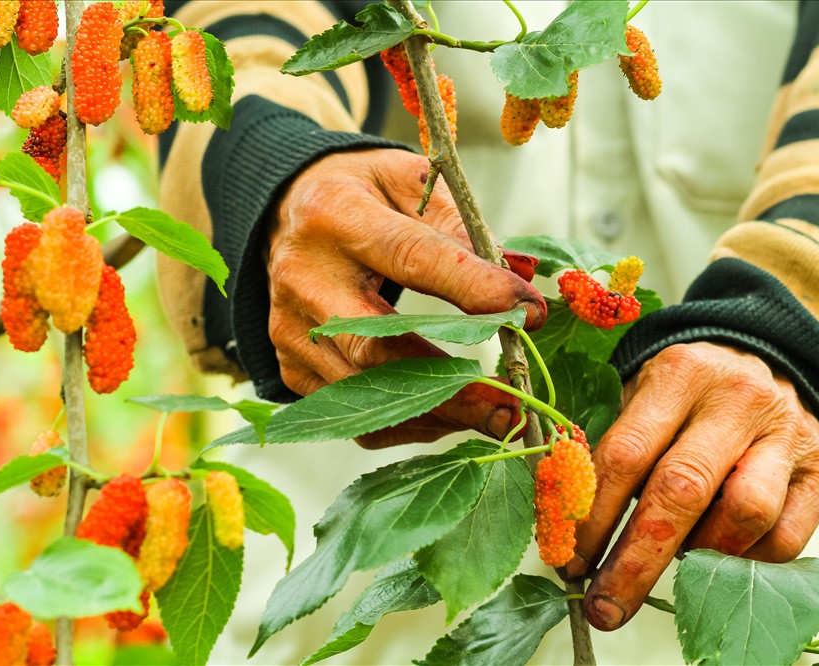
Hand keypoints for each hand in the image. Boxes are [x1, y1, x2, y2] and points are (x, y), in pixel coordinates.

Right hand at [267, 148, 545, 447]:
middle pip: (375, 345)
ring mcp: (291, 328)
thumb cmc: (366, 196)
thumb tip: (520, 273)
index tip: (529, 313)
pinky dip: (408, 421)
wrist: (289, 215)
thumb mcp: (409, 181)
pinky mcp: (292, 365)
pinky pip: (353, 414)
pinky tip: (450, 411)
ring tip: (497, 416)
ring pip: (364, 391)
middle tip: (512, 403)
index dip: (472, 288)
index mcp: (336, 214)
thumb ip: (461, 223)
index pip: (409, 257)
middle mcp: (303, 276)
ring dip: (438, 412)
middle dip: (451, 383)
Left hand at [566, 342, 818, 629]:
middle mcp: (737, 398)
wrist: (766, 360)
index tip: (571, 562)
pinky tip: (722, 555)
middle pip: (682, 490)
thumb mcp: (642, 397)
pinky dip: (747, 561)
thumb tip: (572, 532)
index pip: (627, 454)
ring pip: (745, 513)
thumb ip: (612, 452)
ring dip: (701, 554)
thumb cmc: (686, 393)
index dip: (595, 516)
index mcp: (679, 375)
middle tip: (605, 606)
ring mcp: (786, 432)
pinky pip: (786, 537)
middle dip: (636, 562)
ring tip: (677, 558)